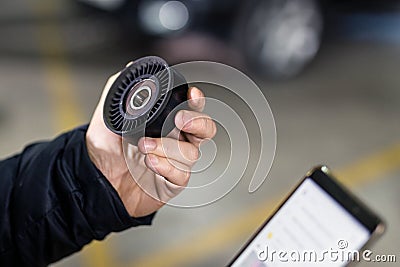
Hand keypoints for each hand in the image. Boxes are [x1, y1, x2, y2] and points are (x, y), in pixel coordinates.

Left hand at [86, 70, 215, 217]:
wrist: (96, 178)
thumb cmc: (106, 148)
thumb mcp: (110, 115)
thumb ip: (123, 91)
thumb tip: (133, 68)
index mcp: (166, 122)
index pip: (191, 109)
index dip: (197, 101)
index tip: (192, 94)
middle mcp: (175, 140)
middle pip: (205, 130)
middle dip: (198, 123)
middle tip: (180, 120)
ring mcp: (175, 162)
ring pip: (191, 153)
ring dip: (168, 147)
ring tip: (144, 146)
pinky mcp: (171, 182)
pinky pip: (181, 175)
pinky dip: (167, 167)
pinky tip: (151, 162)